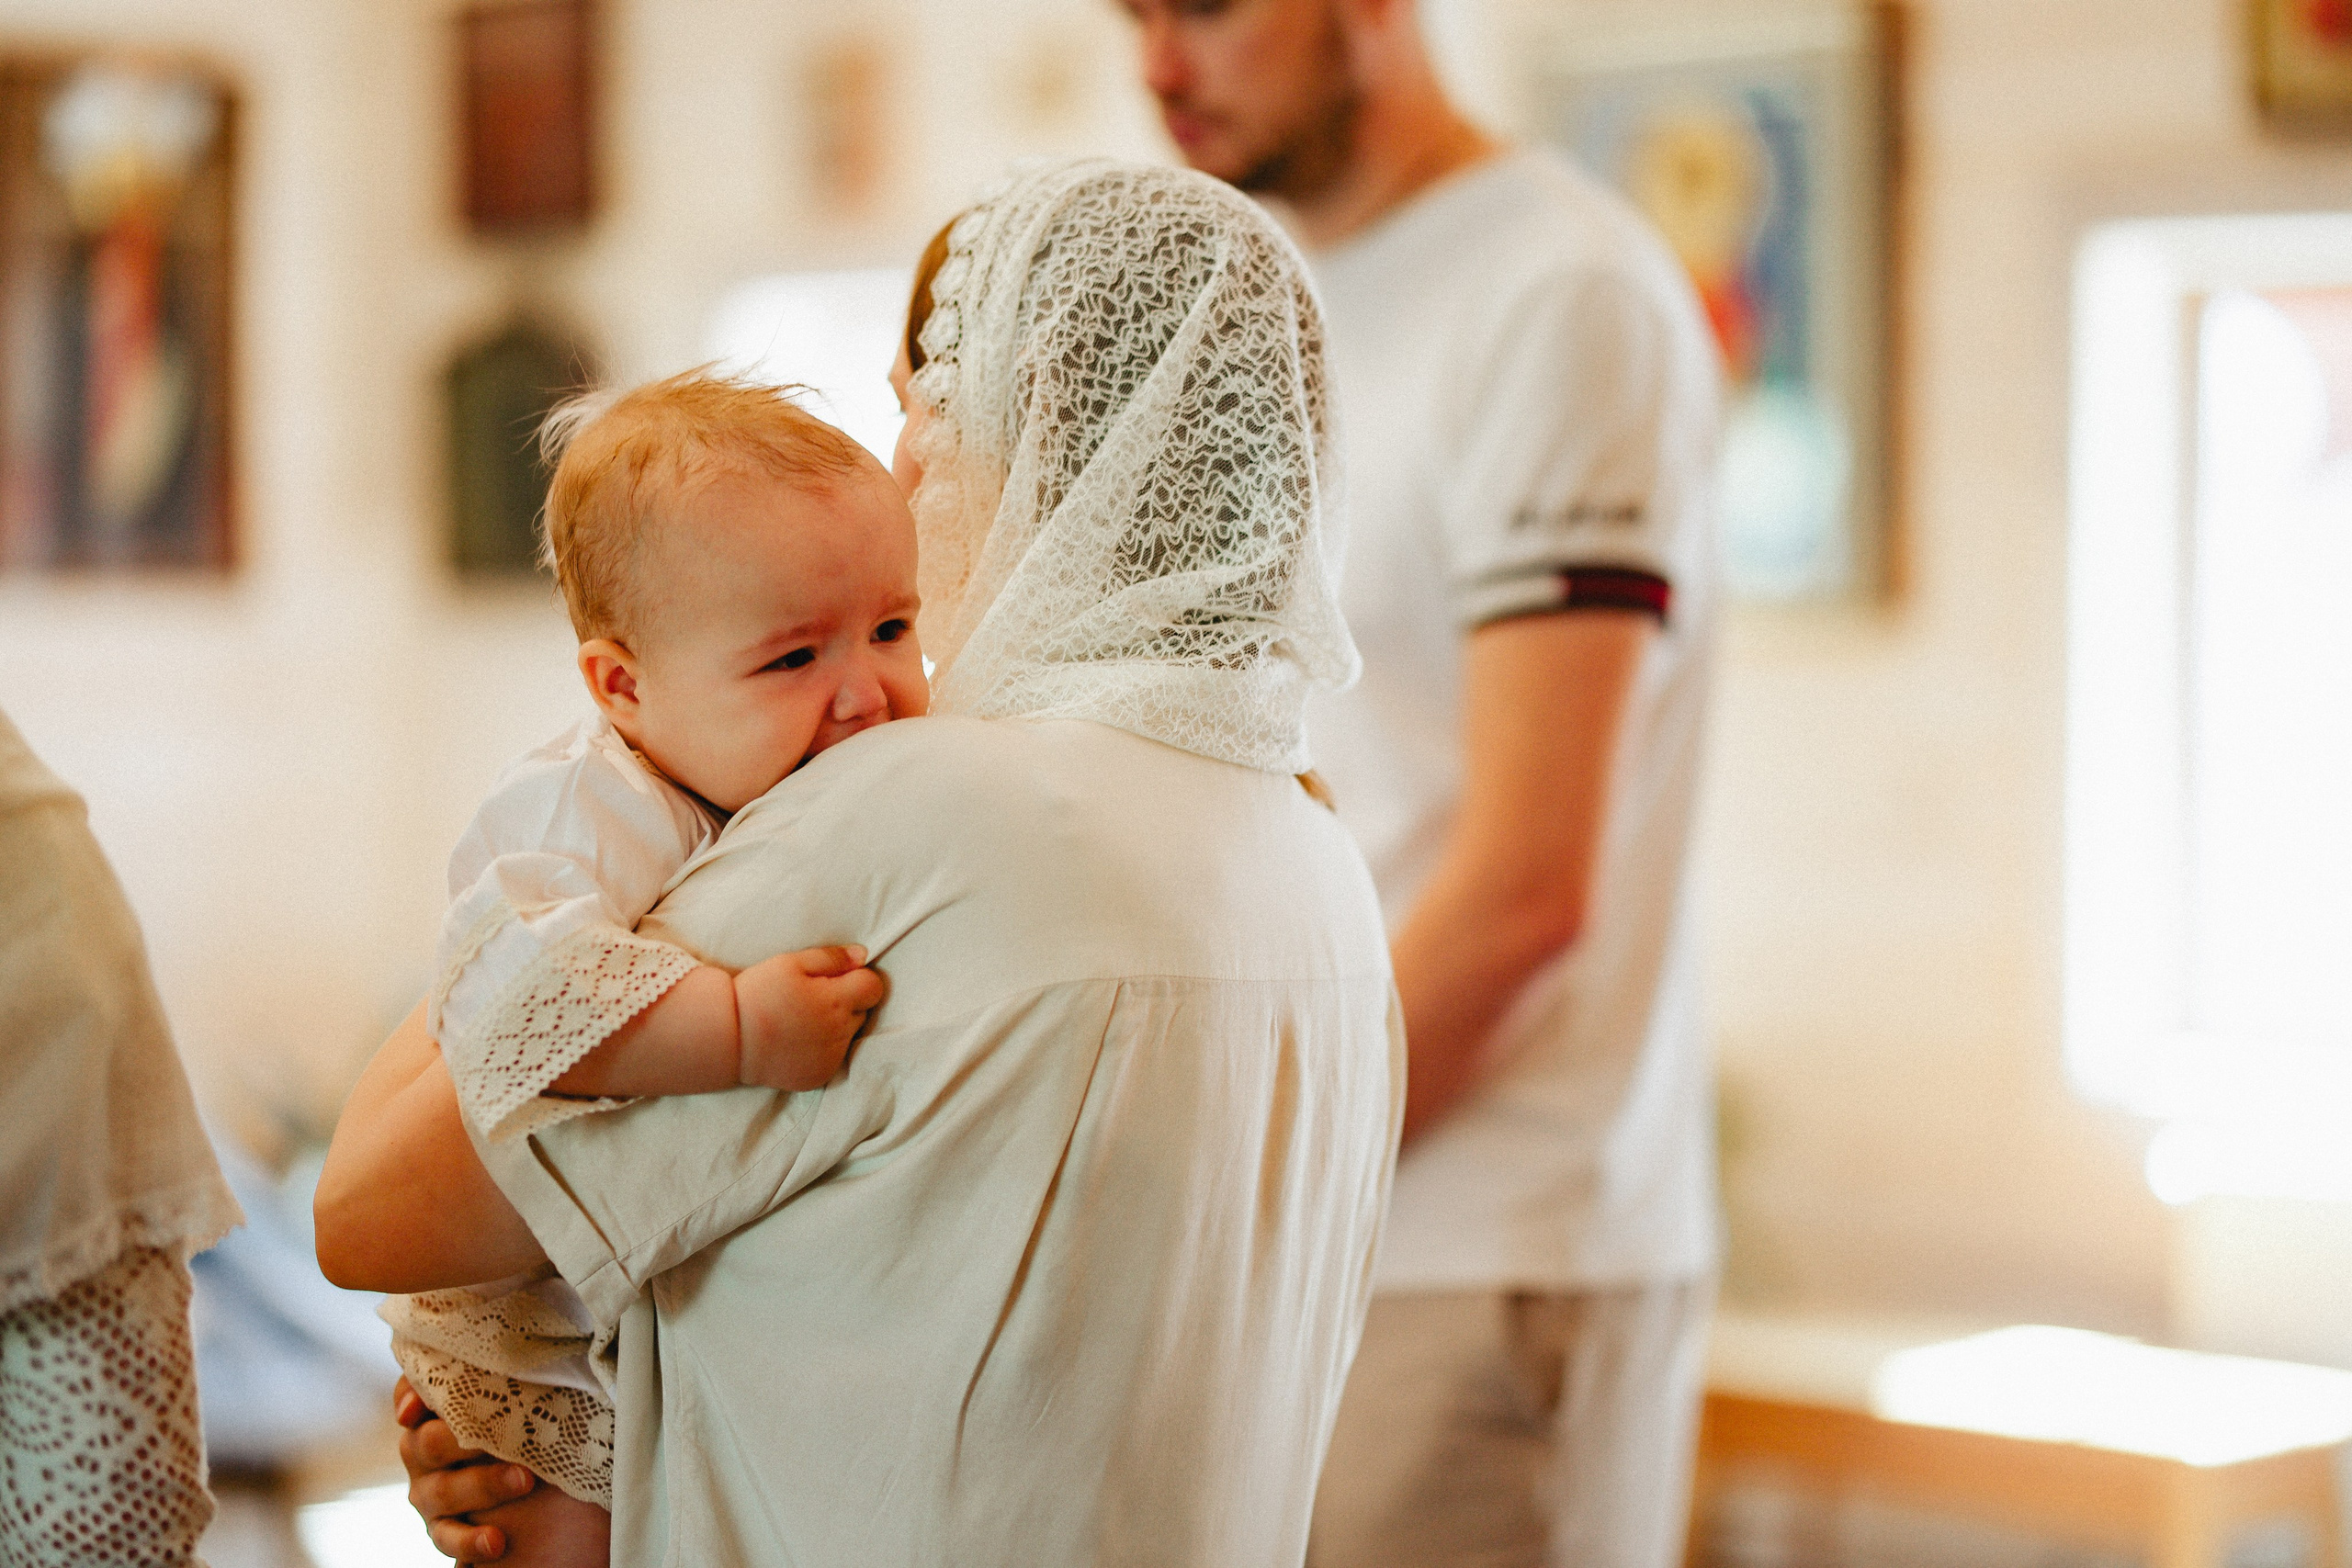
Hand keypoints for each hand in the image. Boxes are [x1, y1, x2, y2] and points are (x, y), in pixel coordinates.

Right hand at [394, 1379, 611, 1565]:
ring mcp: (428, 1493)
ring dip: (485, 1485)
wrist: (520, 1483)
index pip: (411, 1395)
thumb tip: (522, 1348)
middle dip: (467, 1439)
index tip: (419, 1405)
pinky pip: (448, 1538)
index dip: (411, 1396)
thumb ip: (498, 1375)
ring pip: (444, 1490)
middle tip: (510, 1434)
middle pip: (430, 1443)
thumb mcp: (506, 1395)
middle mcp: (421, 1451)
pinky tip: (496, 1541)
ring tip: (524, 1480)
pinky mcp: (440, 1528)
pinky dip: (471, 1540)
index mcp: (431, 1414)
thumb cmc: (510, 1423)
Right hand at [733, 945, 885, 1090]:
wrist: (729, 1038)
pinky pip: (833, 1059)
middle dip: (846, 1003)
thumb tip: (863, 956)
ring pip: (849, 1036)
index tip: (836, 979)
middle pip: (862, 1012)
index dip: (858, 979)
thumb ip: (831, 958)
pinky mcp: (819, 1077)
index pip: (874, 987)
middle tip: (813, 1000)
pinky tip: (798, 1042)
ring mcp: (831, 1058)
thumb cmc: (758, 994)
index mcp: (837, 1002)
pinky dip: (823, 1050)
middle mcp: (840, 1033)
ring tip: (803, 1022)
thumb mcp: (790, 963)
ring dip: (836, 1027)